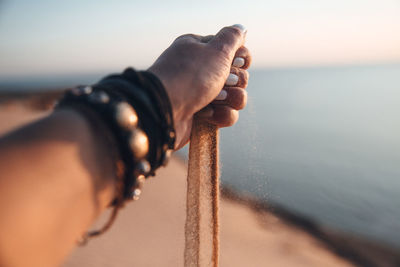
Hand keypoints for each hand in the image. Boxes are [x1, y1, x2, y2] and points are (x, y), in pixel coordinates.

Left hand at [148, 24, 251, 148]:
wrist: (164, 110)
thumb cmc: (189, 76)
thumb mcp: (215, 50)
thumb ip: (232, 38)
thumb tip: (241, 28)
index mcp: (200, 50)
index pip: (233, 51)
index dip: (241, 58)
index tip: (238, 62)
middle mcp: (200, 71)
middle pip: (238, 76)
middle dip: (237, 81)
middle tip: (224, 82)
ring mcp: (201, 95)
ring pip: (235, 97)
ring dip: (232, 99)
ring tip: (216, 99)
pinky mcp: (202, 116)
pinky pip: (225, 115)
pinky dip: (221, 116)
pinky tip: (207, 114)